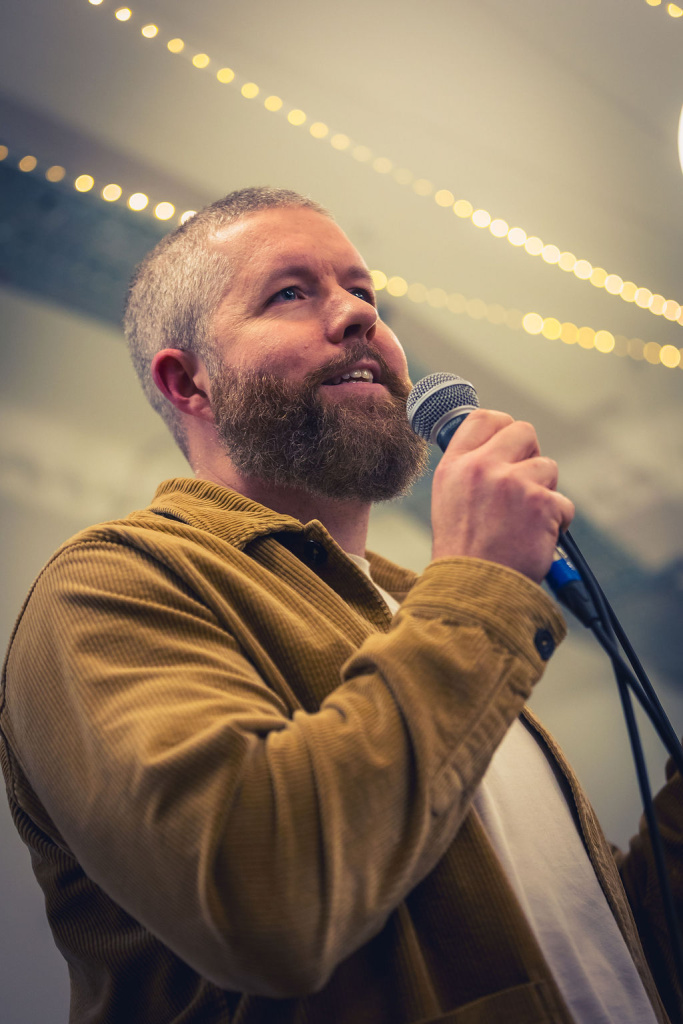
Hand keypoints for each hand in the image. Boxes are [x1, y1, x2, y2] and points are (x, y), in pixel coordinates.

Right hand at [430, 409, 574, 582]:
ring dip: (544, 494)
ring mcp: (512, 483)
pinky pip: (563, 502)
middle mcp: (481, 467)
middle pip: (522, 431)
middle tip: (523, 486)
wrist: (474, 590)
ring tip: (523, 523)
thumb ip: (469, 471)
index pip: (482, 418)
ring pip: (547, 467)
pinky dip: (556, 523)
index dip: (502, 427)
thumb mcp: (449, 501)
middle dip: (530, 456)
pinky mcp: (541, 502)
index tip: (509, 445)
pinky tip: (535, 540)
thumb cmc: (464, 554)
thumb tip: (498, 449)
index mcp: (454, 466)